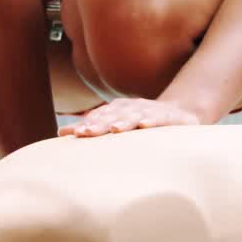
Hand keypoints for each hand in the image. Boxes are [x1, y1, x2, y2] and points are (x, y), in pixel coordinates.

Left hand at [58, 98, 200, 136]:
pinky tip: (145, 125)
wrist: (180, 111)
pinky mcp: (169, 117)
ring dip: (123, 122)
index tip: (75, 134)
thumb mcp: (116, 123)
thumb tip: (61, 133)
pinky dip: (152, 120)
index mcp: (118, 109)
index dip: (88, 124)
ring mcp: (150, 111)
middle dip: (99, 123)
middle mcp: (132, 107)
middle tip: (85, 133)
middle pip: (114, 116)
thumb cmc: (142, 120)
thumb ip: (91, 127)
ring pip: (135, 116)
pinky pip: (160, 118)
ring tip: (114, 129)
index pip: (100, 116)